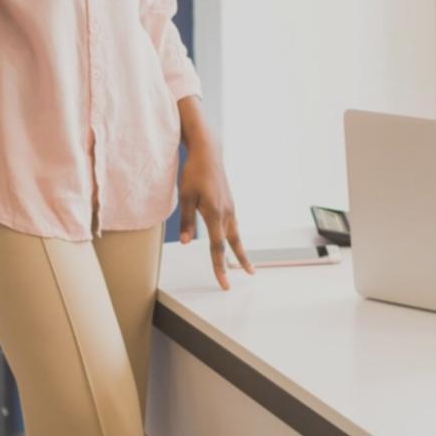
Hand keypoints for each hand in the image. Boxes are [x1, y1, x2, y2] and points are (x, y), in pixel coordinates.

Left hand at [178, 138, 252, 289]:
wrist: (208, 152)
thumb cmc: (194, 173)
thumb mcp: (186, 196)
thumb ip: (186, 220)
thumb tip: (185, 243)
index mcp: (215, 214)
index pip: (218, 247)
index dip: (220, 266)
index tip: (224, 283)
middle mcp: (226, 213)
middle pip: (234, 242)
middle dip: (241, 260)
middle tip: (249, 275)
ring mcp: (230, 207)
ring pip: (235, 234)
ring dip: (240, 249)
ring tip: (245, 264)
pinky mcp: (229, 202)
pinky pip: (233, 224)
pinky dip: (235, 236)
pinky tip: (233, 240)